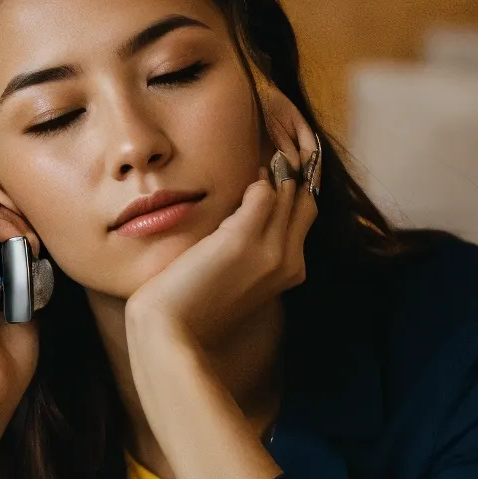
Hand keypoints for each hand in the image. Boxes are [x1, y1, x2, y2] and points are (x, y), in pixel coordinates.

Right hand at [0, 155, 40, 432]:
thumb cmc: (3, 354)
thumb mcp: (13, 287)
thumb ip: (10, 251)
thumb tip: (28, 215)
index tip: (28, 216)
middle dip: (6, 202)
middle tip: (35, 234)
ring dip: (8, 216)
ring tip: (32, 245)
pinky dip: (1, 228)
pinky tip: (22, 248)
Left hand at [125, 87, 318, 361]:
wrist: (171, 333)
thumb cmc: (192, 305)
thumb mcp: (232, 274)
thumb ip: (248, 247)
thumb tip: (250, 206)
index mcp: (289, 271)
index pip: (304, 214)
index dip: (292, 187)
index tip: (273, 165)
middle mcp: (289, 261)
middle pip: (305, 200)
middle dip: (292, 171)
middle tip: (270, 145)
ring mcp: (270, 251)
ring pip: (290, 192)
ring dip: (276, 166)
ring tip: (259, 147)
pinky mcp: (243, 240)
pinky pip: (265, 192)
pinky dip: (257, 176)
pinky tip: (242, 170)